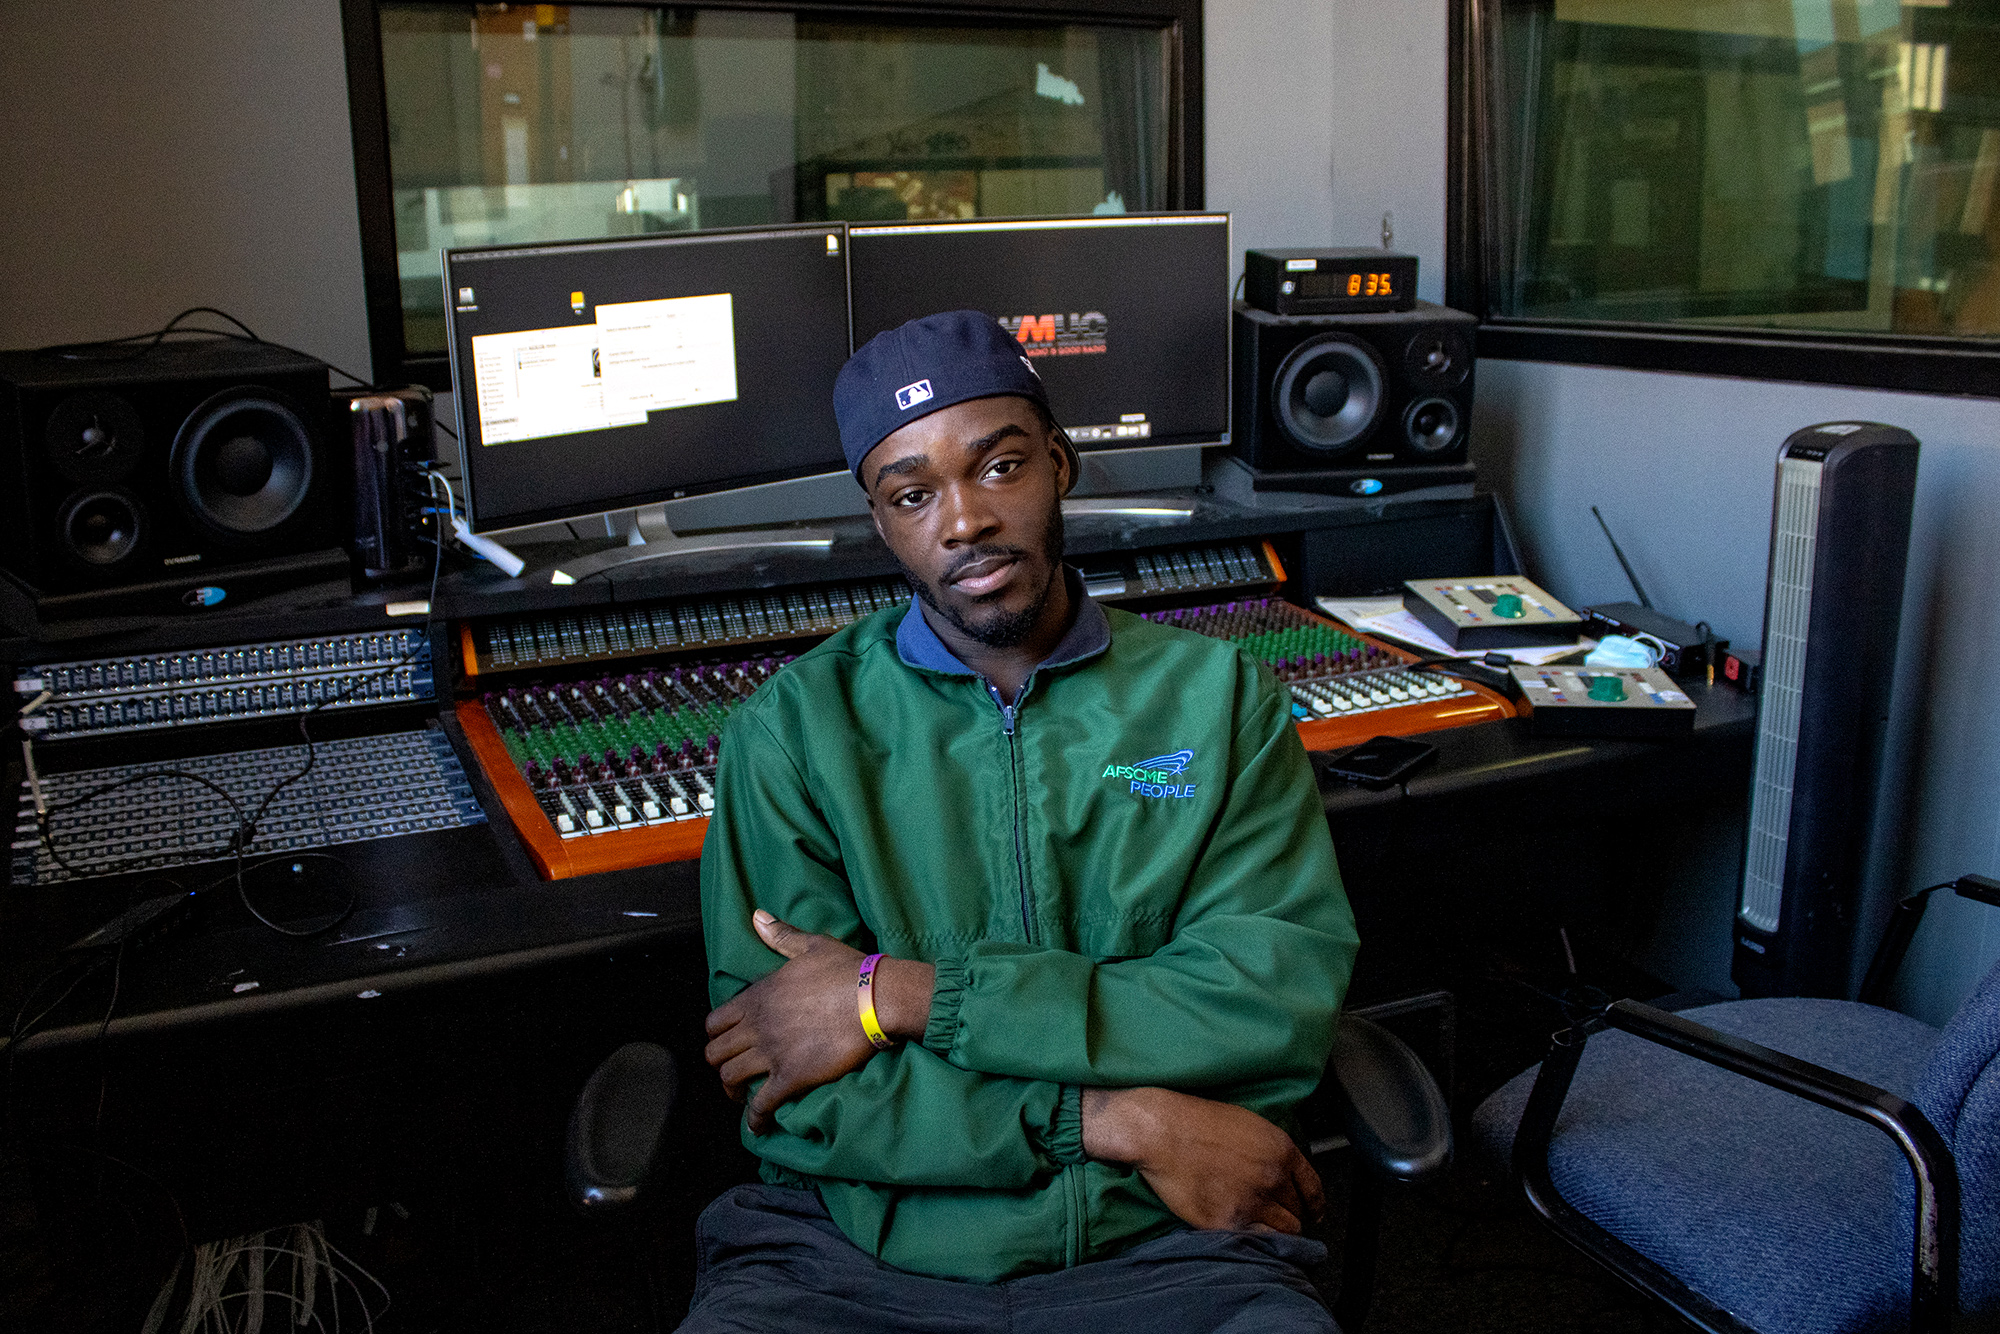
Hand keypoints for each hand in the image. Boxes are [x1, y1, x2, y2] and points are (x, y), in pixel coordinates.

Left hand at [703, 911, 932, 1132]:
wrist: (876, 998)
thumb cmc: (848, 970)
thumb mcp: (811, 945)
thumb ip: (781, 935)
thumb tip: (757, 916)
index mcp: (758, 995)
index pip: (714, 1022)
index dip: (717, 1036)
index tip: (727, 1043)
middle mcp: (757, 1025)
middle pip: (715, 1053)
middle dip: (721, 1064)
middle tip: (733, 1071)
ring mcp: (772, 1052)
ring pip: (730, 1078)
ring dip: (732, 1091)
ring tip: (742, 1097)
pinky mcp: (791, 1077)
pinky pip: (761, 1105)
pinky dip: (755, 1119)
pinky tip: (758, 1125)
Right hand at [1081, 1087, 1324, 1233]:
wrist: (1162, 1132)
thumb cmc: (1198, 1122)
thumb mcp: (1249, 1124)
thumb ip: (1272, 1151)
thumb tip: (1283, 1172)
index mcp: (1281, 1151)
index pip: (1313, 1188)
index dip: (1315, 1205)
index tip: (1314, 1213)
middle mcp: (1273, 1178)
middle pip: (1297, 1212)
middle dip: (1291, 1216)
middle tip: (1279, 1219)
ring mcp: (1251, 1202)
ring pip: (1283, 1231)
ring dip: (1276, 1232)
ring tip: (1263, 1228)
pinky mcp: (1228, 1222)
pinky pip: (1256, 1241)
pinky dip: (1256, 1241)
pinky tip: (1247, 1235)